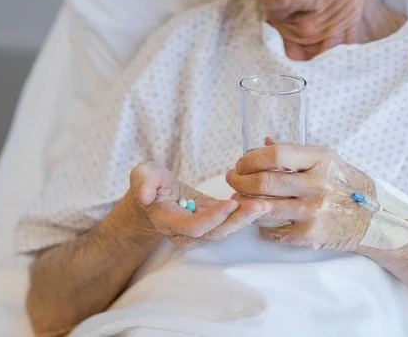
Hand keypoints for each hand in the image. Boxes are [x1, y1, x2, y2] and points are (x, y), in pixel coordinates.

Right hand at [129, 162, 269, 247]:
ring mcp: (200, 228)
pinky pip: (229, 220)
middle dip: (239, 220)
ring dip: (246, 218)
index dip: (213, 218)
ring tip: (265, 204)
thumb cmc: (148, 183)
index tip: (230, 204)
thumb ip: (143, 183)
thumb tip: (145, 195)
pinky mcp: (211, 220)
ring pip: (226, 229)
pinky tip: (260, 201)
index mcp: (169, 220)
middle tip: (261, 205)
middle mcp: (185, 231)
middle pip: (215, 232)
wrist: (153, 196)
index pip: (194, 226)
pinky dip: (244, 213)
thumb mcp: (141, 175)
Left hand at [226, 144, 375, 251]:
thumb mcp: (327, 160)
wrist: (373, 220)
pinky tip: (260, 218)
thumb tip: (264, 142)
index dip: (251, 159)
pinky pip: (272, 231)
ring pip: (263, 207)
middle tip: (232, 179)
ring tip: (239, 197)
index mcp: (320, 160)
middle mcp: (317, 185)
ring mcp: (313, 212)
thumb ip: (295, 153)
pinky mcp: (310, 235)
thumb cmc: (346, 185)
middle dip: (239, 180)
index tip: (241, 163)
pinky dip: (260, 225)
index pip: (275, 155)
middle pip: (264, 182)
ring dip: (244, 202)